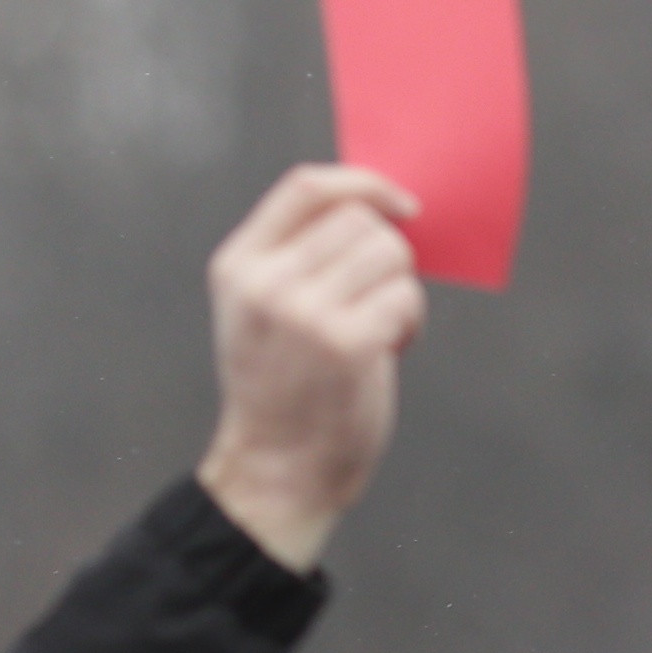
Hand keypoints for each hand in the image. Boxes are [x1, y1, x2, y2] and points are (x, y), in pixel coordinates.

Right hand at [195, 166, 424, 571]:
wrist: (277, 469)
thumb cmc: (283, 393)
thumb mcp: (262, 311)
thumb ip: (297, 258)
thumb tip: (374, 212)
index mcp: (240, 264)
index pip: (307, 187)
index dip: (363, 183)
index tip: (401, 204)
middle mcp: (266, 281)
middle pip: (361, 221)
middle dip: (388, 257)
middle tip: (378, 304)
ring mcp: (304, 310)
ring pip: (391, 255)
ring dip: (402, 291)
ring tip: (381, 330)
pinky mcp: (347, 342)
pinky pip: (406, 297)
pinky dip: (411, 321)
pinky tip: (393, 349)